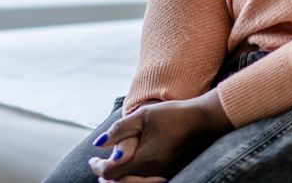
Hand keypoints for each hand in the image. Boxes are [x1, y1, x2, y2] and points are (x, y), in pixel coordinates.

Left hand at [88, 91, 232, 181]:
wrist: (199, 120)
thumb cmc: (171, 115)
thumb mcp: (142, 115)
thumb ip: (119, 130)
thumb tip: (99, 143)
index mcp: (144, 158)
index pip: (112, 172)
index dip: (98, 167)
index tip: (92, 160)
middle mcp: (152, 171)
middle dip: (106, 176)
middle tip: (96, 166)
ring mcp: (161, 174)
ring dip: (118, 179)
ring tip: (108, 172)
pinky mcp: (167, 172)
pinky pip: (144, 182)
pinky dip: (131, 179)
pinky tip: (128, 172)